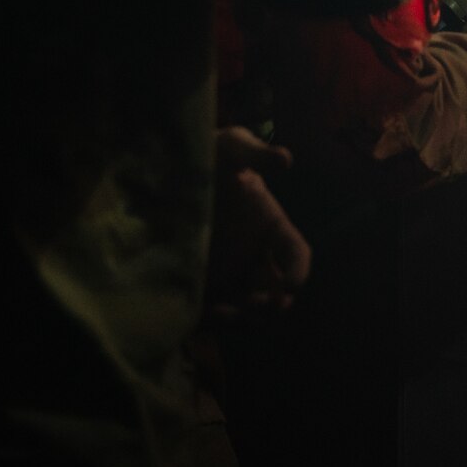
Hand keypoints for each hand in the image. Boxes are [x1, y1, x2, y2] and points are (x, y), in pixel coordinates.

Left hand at [206, 127, 310, 315]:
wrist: (167, 172)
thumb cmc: (210, 156)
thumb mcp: (231, 147)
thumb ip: (255, 154)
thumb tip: (286, 159)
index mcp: (272, 226)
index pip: (297, 255)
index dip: (299, 271)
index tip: (291, 284)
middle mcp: (256, 254)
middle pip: (277, 291)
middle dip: (273, 304)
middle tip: (257, 303)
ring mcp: (231, 271)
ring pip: (248, 308)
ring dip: (245, 316)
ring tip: (226, 309)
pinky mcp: (204, 282)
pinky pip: (215, 311)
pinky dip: (215, 319)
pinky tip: (204, 310)